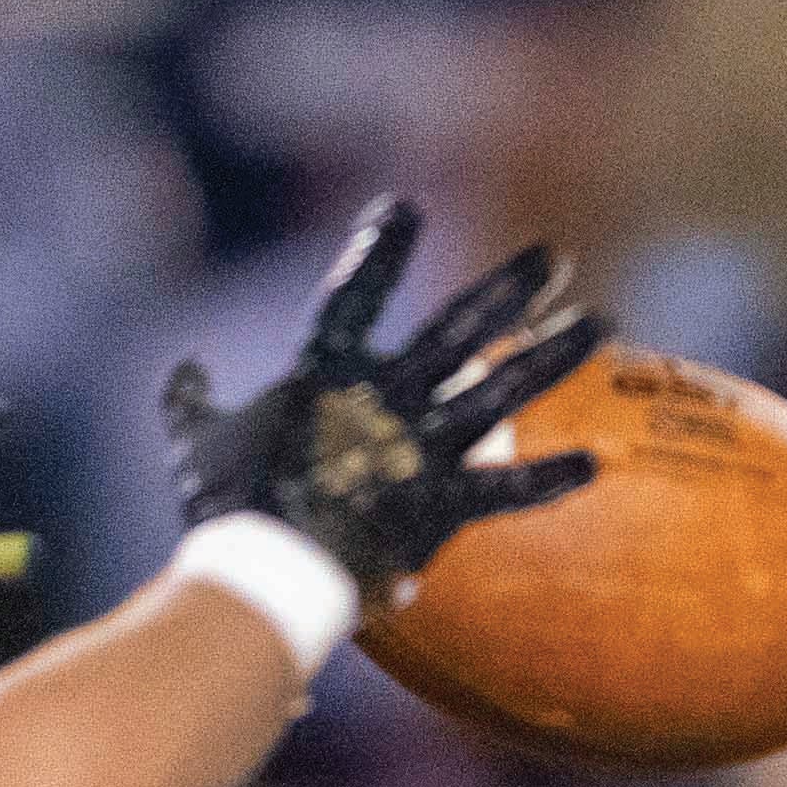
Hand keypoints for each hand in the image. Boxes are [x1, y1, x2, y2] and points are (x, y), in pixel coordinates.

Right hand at [158, 199, 602, 594]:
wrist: (258, 578)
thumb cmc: (224, 510)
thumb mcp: (194, 443)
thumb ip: (189, 401)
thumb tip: (184, 368)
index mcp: (323, 373)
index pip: (353, 292)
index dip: (378, 249)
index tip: (404, 207)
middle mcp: (383, 398)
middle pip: (458, 328)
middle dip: (507, 287)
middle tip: (551, 255)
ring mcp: (416, 448)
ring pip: (500, 389)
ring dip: (554, 353)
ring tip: (603, 320)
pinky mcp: (436, 504)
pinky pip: (503, 490)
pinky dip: (547, 478)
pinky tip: (595, 464)